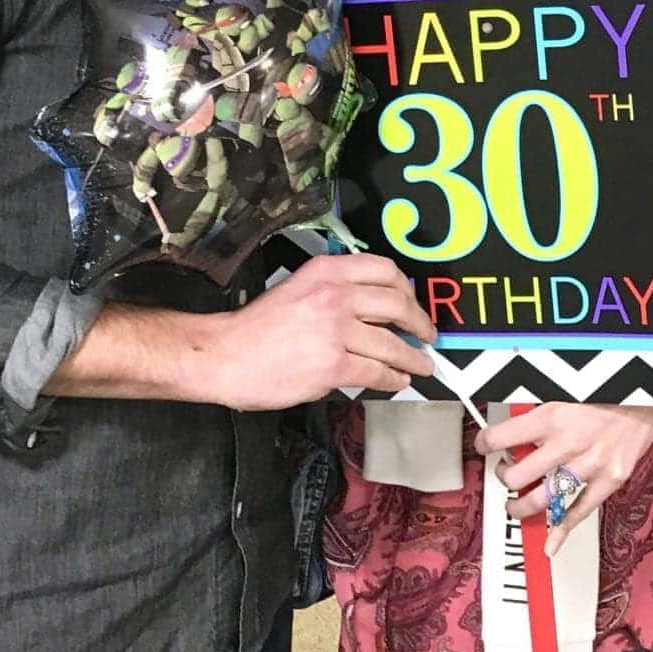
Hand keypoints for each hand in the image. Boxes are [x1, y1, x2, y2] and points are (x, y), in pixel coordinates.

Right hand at [209, 254, 434, 410]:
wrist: (224, 355)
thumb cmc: (256, 327)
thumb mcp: (297, 289)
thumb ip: (334, 292)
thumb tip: (373, 310)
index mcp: (326, 271)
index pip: (384, 269)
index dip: (407, 289)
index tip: (413, 302)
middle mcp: (335, 295)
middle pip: (397, 304)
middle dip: (419, 322)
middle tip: (428, 335)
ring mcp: (336, 331)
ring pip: (392, 344)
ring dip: (413, 358)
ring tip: (421, 366)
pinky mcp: (333, 366)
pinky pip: (377, 372)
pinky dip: (393, 380)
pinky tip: (397, 382)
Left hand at [476, 403, 652, 555]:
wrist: (646, 397)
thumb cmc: (605, 391)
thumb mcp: (565, 391)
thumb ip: (539, 413)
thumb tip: (513, 428)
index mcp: (551, 416)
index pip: (501, 437)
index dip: (484, 444)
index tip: (484, 445)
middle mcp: (567, 443)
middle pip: (516, 477)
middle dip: (504, 478)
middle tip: (505, 473)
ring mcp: (589, 465)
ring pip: (542, 500)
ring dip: (521, 507)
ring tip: (516, 504)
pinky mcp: (610, 480)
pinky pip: (580, 512)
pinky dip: (561, 532)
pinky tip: (549, 546)